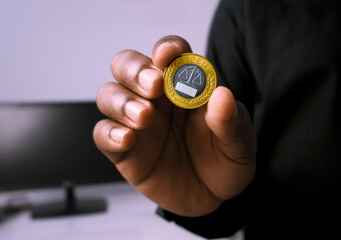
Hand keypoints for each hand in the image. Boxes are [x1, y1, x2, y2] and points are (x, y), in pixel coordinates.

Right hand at [93, 35, 255, 216]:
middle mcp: (155, 98)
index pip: (169, 55)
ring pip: (109, 95)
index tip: (169, 55)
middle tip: (153, 85)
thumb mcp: (238, 144)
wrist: (212, 198)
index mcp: (183, 85)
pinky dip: (109, 132)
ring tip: (144, 117)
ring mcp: (135, 122)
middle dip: (135, 69)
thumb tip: (222, 95)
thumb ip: (231, 121)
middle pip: (127, 65)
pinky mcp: (123, 149)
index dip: (166, 48)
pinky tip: (127, 139)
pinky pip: (102, 133)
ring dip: (122, 100)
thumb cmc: (223, 160)